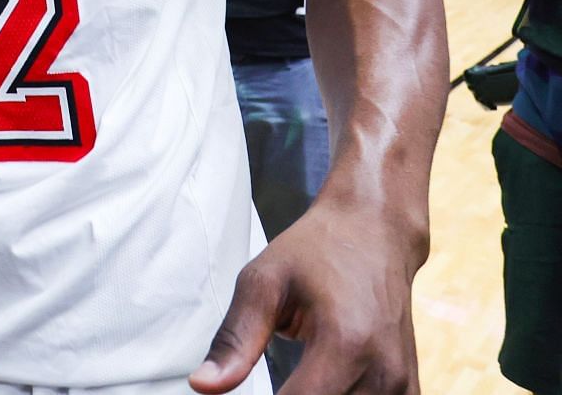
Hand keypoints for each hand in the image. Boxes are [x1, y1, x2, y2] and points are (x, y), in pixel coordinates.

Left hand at [191, 197, 421, 394]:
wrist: (376, 232)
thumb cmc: (318, 250)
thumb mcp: (263, 281)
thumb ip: (235, 338)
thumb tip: (203, 386)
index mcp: (346, 344)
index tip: (237, 394)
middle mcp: (383, 372)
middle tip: (267, 382)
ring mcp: (403, 385)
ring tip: (289, 379)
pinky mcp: (409, 390)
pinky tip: (315, 385)